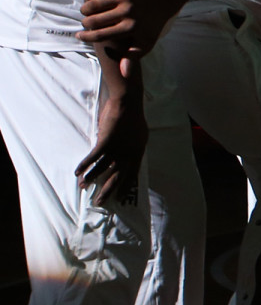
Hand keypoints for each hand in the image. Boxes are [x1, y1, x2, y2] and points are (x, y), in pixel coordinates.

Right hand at [75, 66, 146, 204]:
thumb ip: (133, 148)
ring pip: (102, 168)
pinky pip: (93, 157)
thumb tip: (128, 157)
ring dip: (91, 177)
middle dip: (107, 190)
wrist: (128, 103)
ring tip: (83, 185)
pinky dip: (84, 164)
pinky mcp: (106, 141)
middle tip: (99, 201)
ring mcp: (117, 148)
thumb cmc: (134, 118)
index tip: (121, 199)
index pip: (133, 175)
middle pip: (117, 176)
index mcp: (138, 153)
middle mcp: (128, 154)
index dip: (126, 187)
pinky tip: (77, 171)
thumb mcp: (139, 136)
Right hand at [76, 0, 169, 55]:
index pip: (101, 35)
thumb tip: (123, 73)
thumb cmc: (152, 24)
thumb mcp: (146, 42)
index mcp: (131, 28)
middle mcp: (128, 12)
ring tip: (86, 11)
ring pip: (94, 3)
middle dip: (85, 23)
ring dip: (85, 8)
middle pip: (94, 20)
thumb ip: (133, 57)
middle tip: (85, 22)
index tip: (80, 36)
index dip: (86, 37)